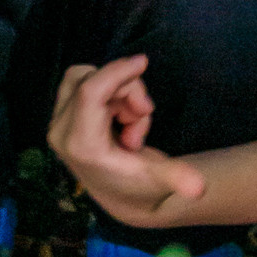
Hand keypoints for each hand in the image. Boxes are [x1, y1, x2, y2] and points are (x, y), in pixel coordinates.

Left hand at [48, 54, 207, 229]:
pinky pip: (85, 81)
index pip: (90, 92)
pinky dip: (108, 92)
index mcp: (82, 145)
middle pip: (93, 81)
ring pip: (88, 77)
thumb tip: (199, 187)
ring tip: (129, 122)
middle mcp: (61, 132)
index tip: (143, 62)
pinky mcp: (60, 113)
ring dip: (117, 92)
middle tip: (143, 117)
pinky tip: (118, 118)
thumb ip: (176, 177)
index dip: (117, 71)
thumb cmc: (139, 184)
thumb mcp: (158, 179)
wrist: (119, 194)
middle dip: (127, 91)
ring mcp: (57, 121)